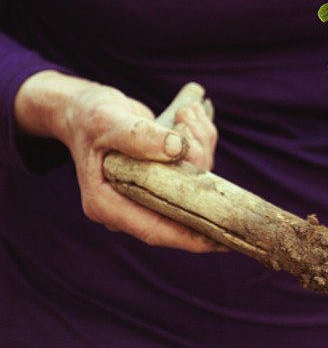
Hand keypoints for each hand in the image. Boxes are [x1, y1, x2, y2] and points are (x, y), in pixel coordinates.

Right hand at [15, 72, 222, 251]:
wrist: (86, 109)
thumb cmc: (88, 117)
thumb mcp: (106, 121)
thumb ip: (137, 135)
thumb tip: (177, 149)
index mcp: (106, 204)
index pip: (154, 230)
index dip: (189, 237)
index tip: (222, 238)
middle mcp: (129, 205)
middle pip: (181, 206)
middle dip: (201, 173)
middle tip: (197, 135)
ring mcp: (148, 193)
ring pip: (194, 184)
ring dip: (201, 147)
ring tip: (187, 113)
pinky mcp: (164, 178)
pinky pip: (194, 168)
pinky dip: (200, 141)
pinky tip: (189, 115)